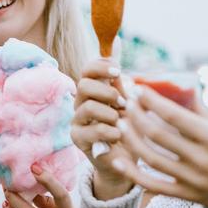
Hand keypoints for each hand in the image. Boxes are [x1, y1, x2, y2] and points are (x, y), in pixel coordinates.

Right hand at [71, 58, 133, 198]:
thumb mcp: (129, 104)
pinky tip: (119, 135)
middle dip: (107, 91)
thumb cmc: (128, 129)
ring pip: (87, 107)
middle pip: (83, 84)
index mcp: (93, 91)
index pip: (87, 69)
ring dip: (109, 113)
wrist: (125, 160)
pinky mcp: (78, 138)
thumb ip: (122, 83)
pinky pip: (92, 130)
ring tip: (120, 122)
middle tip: (122, 103)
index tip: (118, 71)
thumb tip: (118, 48)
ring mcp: (77, 121)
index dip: (101, 66)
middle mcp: (81, 103)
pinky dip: (110, 131)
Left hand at [112, 83, 207, 207]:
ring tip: (121, 123)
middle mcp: (202, 159)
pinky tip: (119, 160)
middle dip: (136, 115)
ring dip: (131, 139)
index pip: (174, 115)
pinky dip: (134, 174)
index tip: (137, 88)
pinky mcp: (189, 197)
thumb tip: (183, 89)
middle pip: (157, 134)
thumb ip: (204, 112)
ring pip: (151, 158)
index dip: (151, 100)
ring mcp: (194, 180)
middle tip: (125, 101)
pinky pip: (154, 186)